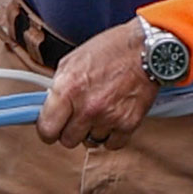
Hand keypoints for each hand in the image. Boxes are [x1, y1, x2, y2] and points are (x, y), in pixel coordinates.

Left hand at [36, 21, 158, 150]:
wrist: (145, 49)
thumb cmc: (111, 50)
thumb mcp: (72, 61)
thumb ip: (58, 88)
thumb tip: (49, 107)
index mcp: (68, 89)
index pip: (46, 129)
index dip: (47, 130)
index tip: (51, 128)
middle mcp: (86, 107)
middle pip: (67, 140)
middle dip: (70, 130)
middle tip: (77, 116)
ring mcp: (108, 118)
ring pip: (90, 142)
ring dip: (92, 131)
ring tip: (99, 111)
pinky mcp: (128, 124)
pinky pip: (111, 144)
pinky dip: (111, 135)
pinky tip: (112, 119)